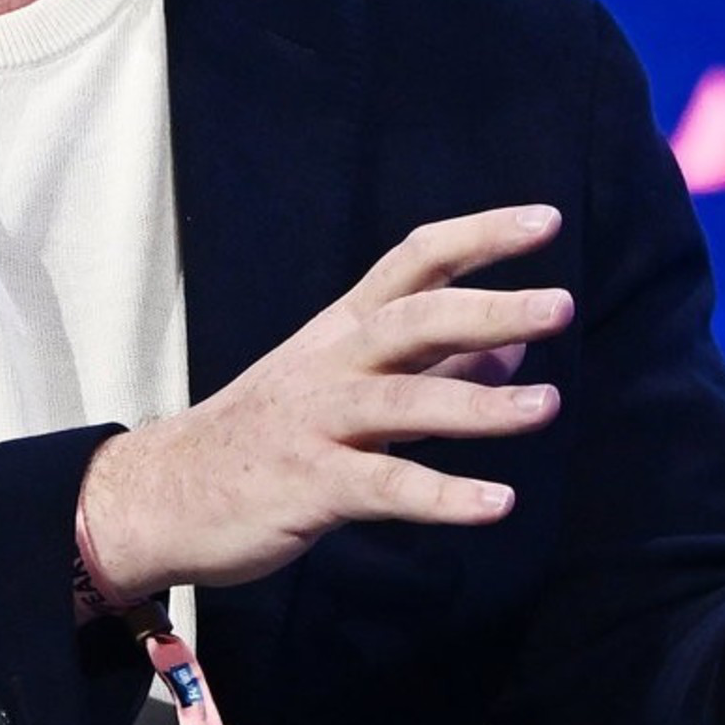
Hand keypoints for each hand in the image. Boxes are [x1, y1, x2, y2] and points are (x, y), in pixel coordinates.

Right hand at [78, 205, 574, 595]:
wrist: (163, 494)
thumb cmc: (269, 436)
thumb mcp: (349, 386)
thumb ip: (435, 368)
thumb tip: (516, 345)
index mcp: (343, 329)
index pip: (416, 262)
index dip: (480, 238)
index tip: (546, 221)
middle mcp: (332, 363)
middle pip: (414, 319)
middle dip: (489, 308)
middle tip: (561, 303)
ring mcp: (317, 423)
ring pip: (403, 403)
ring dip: (480, 405)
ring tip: (548, 405)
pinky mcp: (308, 486)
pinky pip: (385, 489)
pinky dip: (443, 497)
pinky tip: (498, 503)